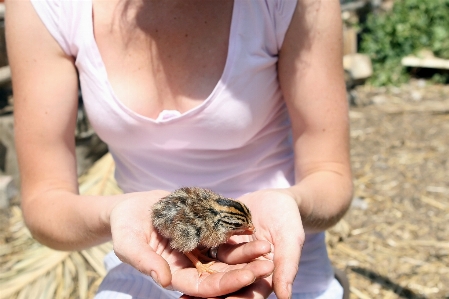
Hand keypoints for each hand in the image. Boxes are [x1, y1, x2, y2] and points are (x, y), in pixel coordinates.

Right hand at [108, 190, 274, 296]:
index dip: (225, 285)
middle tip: (269, 265)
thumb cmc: (125, 226)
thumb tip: (163, 281)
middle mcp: (190, 265)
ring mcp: (198, 248)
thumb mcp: (128, 243)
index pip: (203, 287)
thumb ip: (144, 261)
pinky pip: (223, 235)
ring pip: (226, 256)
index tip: (248, 277)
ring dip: (247, 254)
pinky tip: (255, 229)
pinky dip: (238, 234)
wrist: (132, 206)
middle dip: (245, 271)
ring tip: (267, 247)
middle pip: (221, 274)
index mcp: (174, 274)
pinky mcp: (203, 231)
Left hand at [182, 190, 302, 298]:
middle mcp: (243, 271)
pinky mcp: (218, 242)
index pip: (249, 293)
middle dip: (210, 295)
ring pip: (212, 271)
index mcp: (262, 277)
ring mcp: (229, 258)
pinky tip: (175, 258)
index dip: (236, 298)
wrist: (276, 197)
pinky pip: (205, 250)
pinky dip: (193, 255)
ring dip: (197, 282)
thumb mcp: (291, 241)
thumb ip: (287, 266)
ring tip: (178, 289)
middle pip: (226, 286)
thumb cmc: (289, 220)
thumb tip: (286, 297)